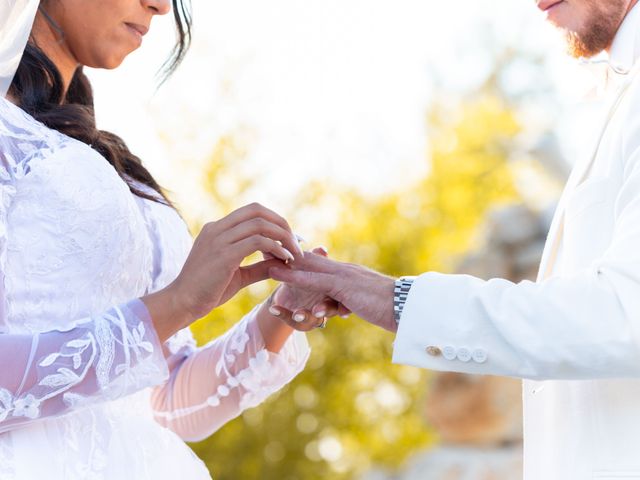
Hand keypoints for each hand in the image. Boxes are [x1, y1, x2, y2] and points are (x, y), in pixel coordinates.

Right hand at [143, 203, 302, 340]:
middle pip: (258, 211)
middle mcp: (217, 228)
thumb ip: (260, 266)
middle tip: (297, 244)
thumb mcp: (238, 275)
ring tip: (294, 255)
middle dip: (282, 224)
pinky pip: (258, 241)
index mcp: (217, 229)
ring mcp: (219, 239)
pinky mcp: (224, 254)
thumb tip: (283, 262)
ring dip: (283, 237)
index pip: (252, 211)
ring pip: (260, 224)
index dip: (275, 221)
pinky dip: (277, 248)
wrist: (182, 304)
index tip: (291, 239)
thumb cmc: (207, 291)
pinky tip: (285, 260)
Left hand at [269, 252, 396, 331]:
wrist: (408, 308)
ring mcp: (345, 276)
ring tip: (267, 264)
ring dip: (287, 266)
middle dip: (287, 257)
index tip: (278, 254)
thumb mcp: (365, 303)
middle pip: (310, 260)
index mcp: (347, 274)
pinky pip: (318, 281)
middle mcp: (344, 271)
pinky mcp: (346, 286)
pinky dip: (299, 277)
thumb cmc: (391, 308)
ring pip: (310, 269)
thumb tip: (342, 305)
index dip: (298, 259)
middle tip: (264, 250)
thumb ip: (350, 300)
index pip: (319, 264)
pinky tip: (283, 277)